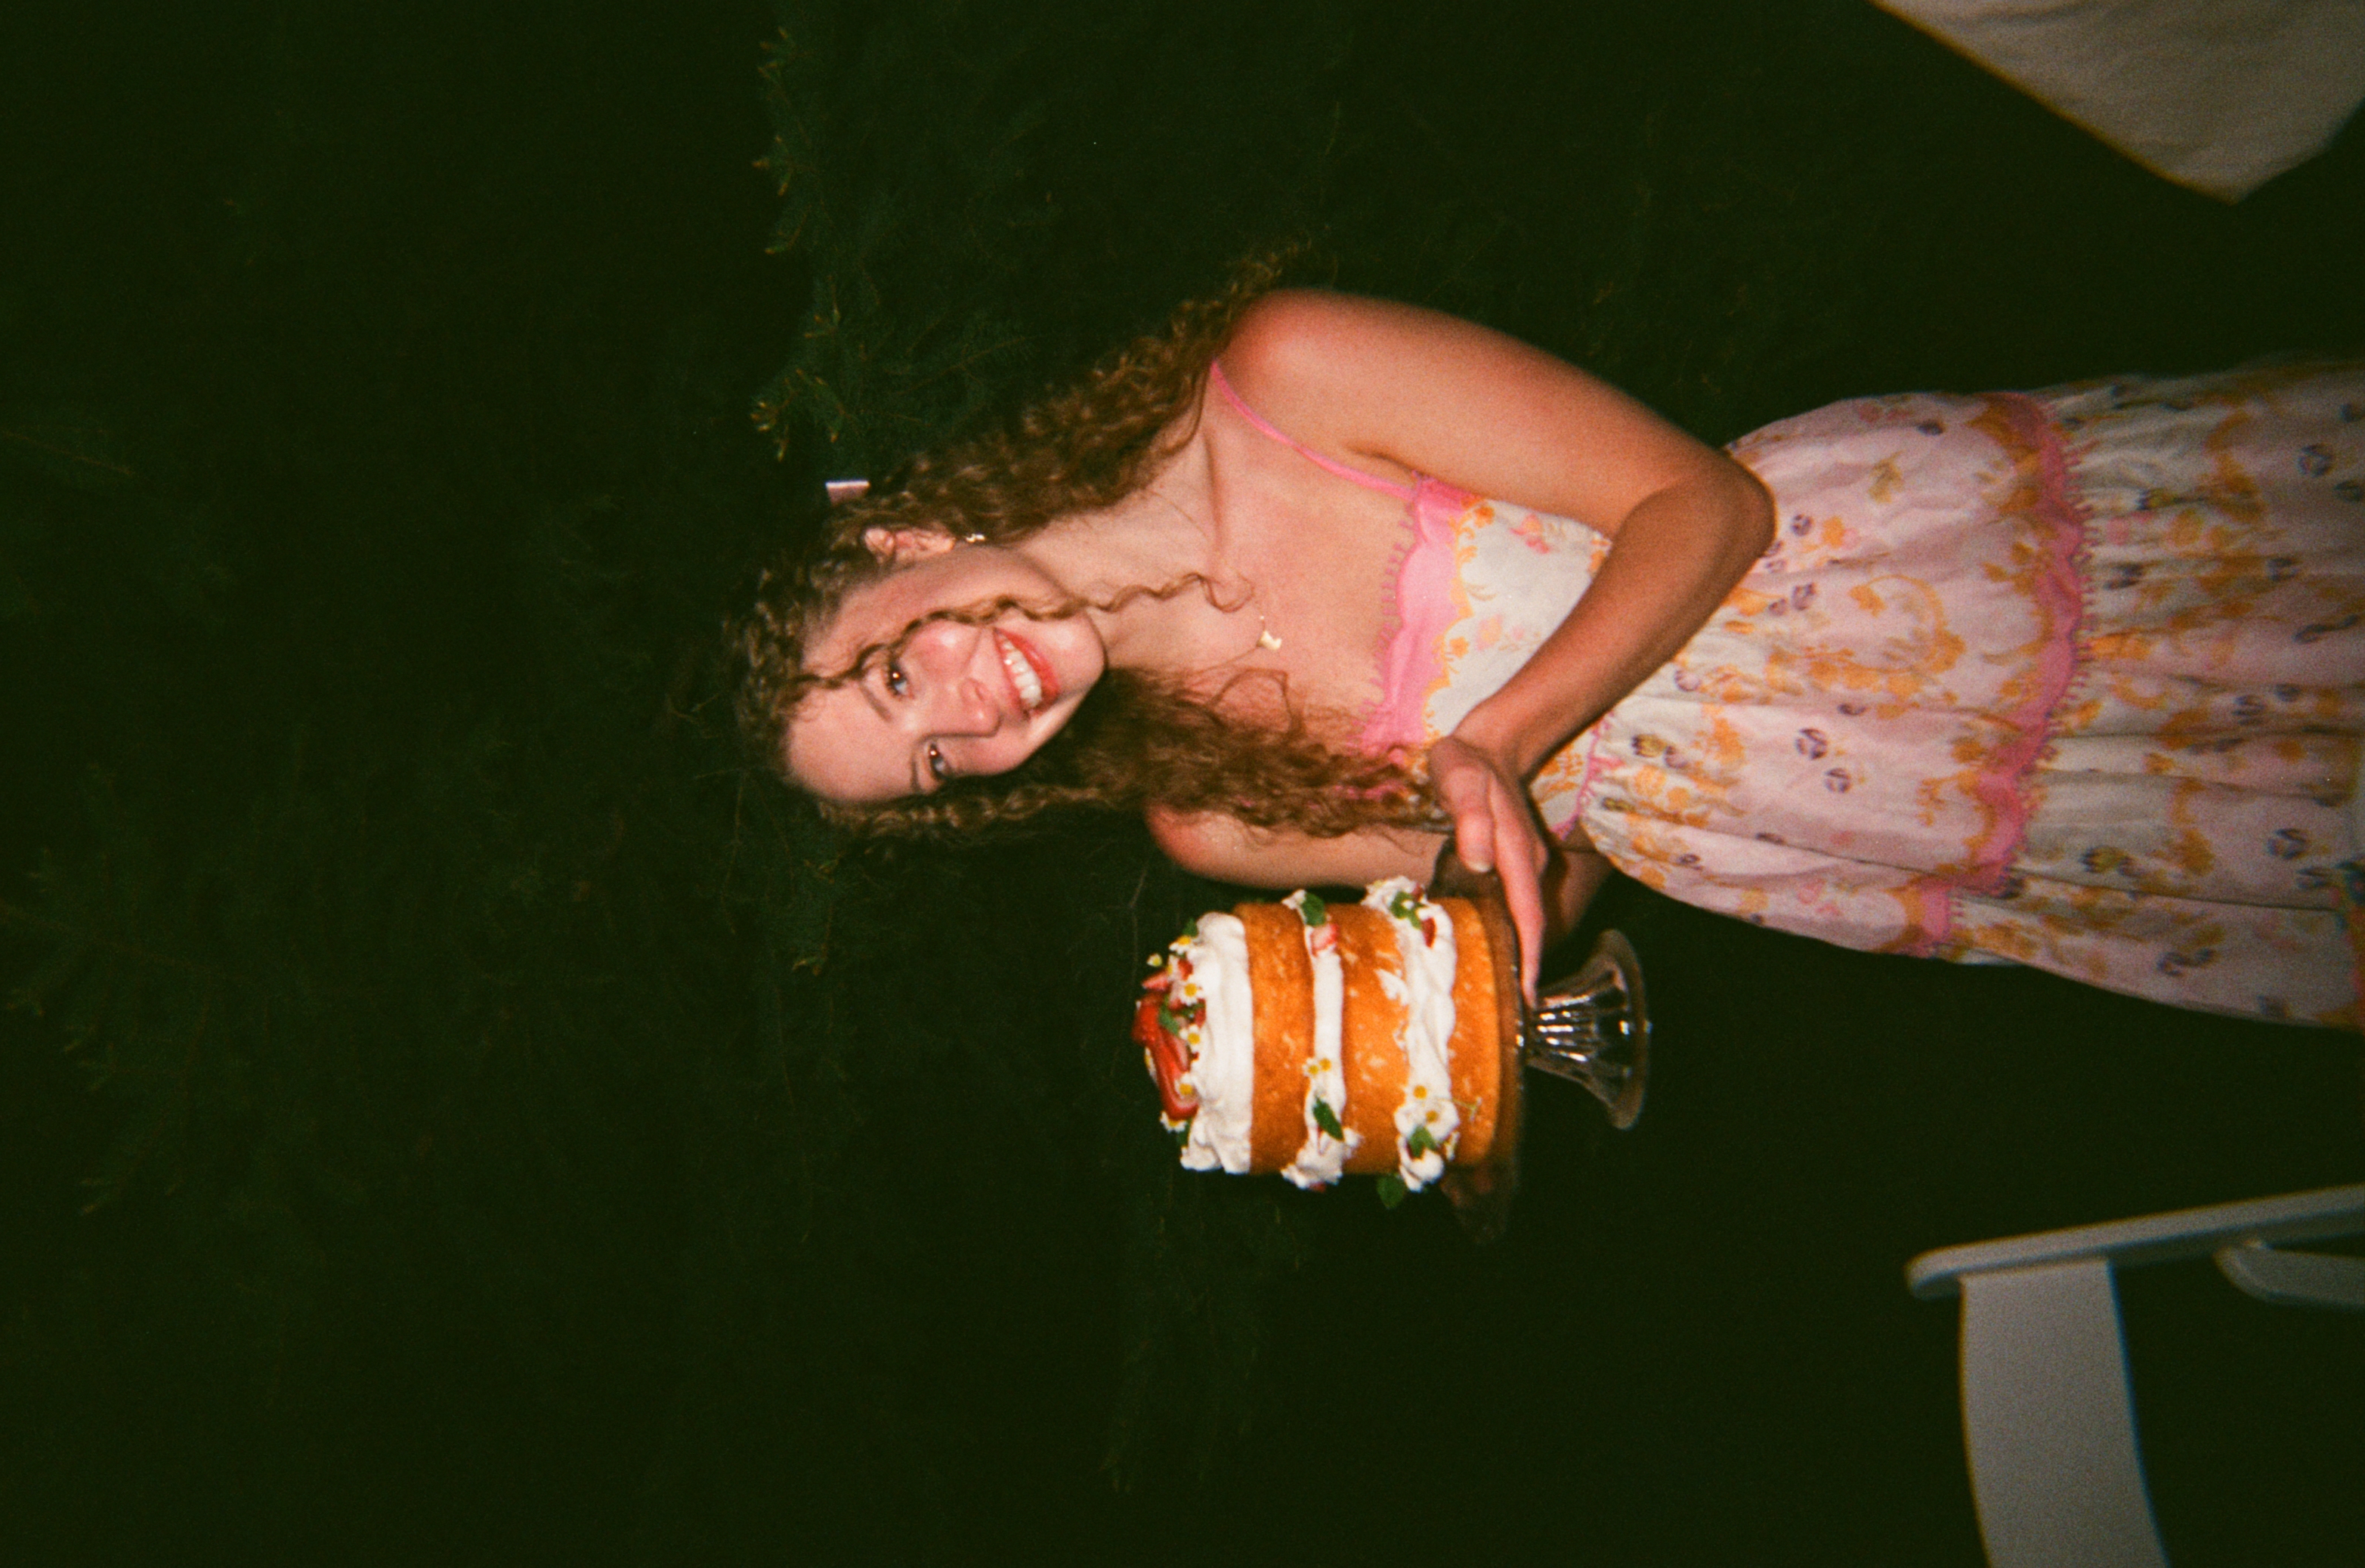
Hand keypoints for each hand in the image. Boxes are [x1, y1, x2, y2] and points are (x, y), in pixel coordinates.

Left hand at [1425, 733, 1550, 1000]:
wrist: (1490, 744)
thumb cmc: (1467, 763)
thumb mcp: (1459, 778)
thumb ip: (1470, 817)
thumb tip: (1480, 860)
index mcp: (1516, 851)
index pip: (1529, 912)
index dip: (1531, 954)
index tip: (1529, 995)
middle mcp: (1528, 864)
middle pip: (1531, 926)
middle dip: (1526, 969)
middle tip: (1508, 1016)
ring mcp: (1524, 866)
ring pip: (1524, 919)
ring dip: (1518, 956)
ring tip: (1500, 999)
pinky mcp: (1514, 866)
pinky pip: (1515, 907)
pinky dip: (1509, 935)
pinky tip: (1492, 956)